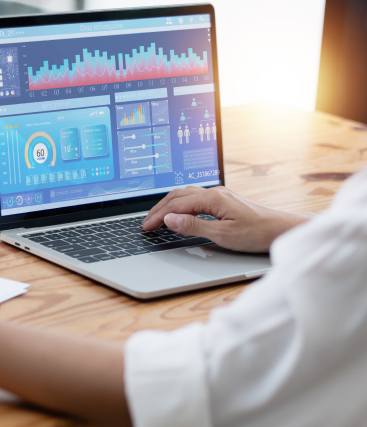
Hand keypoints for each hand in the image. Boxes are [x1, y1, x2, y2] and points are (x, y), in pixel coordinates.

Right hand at [142, 186, 310, 251]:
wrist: (282, 230)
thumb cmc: (256, 234)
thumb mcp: (222, 235)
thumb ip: (194, 226)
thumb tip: (170, 219)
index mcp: (212, 198)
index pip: (176, 205)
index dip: (159, 216)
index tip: (147, 227)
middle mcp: (214, 192)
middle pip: (178, 195)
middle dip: (159, 208)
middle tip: (146, 223)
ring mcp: (219, 195)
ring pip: (186, 194)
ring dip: (169, 204)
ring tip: (157, 216)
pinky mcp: (224, 200)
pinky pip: (195, 196)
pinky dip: (180, 203)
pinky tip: (179, 210)